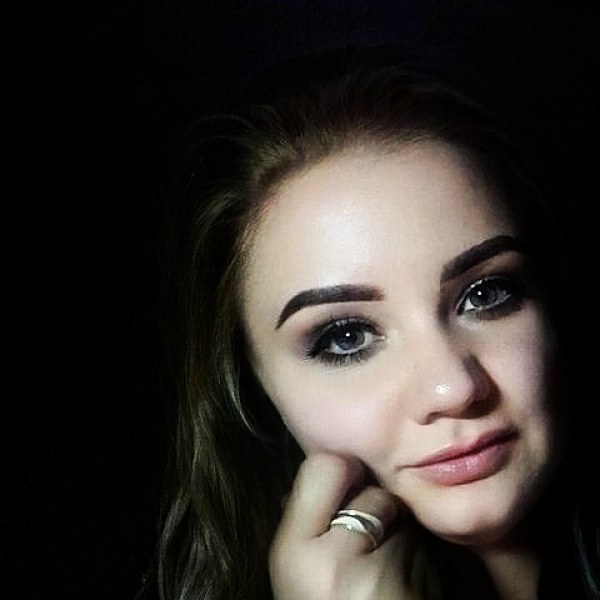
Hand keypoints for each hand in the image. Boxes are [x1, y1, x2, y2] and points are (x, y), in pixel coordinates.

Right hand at [269, 453, 419, 599]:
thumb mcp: (294, 572)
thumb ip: (308, 520)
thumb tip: (334, 471)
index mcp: (293, 552)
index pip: (326, 465)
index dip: (341, 473)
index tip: (343, 490)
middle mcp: (337, 559)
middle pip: (374, 494)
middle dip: (377, 511)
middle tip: (365, 544)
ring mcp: (384, 575)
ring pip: (405, 521)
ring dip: (400, 536)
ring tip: (382, 576)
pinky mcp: (424, 586)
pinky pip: (425, 548)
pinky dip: (418, 559)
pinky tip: (401, 588)